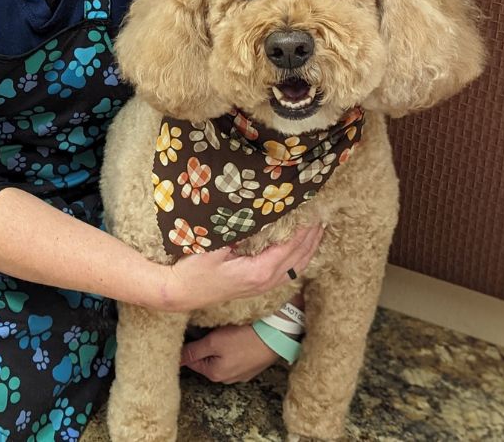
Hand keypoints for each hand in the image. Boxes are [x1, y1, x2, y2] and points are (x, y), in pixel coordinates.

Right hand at [155, 223, 322, 312]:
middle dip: (312, 237)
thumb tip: (255, 211)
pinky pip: (287, 272)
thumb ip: (236, 230)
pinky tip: (300, 249)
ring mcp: (262, 286)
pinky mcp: (257, 286)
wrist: (180, 293)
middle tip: (322, 215)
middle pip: (299, 258)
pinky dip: (299, 259)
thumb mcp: (213, 245)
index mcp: (258, 271)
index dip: (304, 229)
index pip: (290, 247)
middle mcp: (265, 281)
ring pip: (296, 268)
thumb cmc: (194, 268)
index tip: (313, 211)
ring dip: (308, 248)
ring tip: (317, 229)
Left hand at [181, 324, 279, 383]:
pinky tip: (234, 335)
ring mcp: (240, 373)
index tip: (185, 331)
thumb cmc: (243, 338)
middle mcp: (226, 378)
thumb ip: (194, 351)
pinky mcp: (250, 365)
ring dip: (217, 345)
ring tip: (219, 329)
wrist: (275, 336)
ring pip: (220, 357)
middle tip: (202, 326)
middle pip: (205, 358)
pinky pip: (233, 356)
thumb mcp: (214, 342)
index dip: (186, 345)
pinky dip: (230, 347)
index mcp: (214, 374)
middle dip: (202, 344)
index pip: (190, 360)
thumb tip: (176, 360)